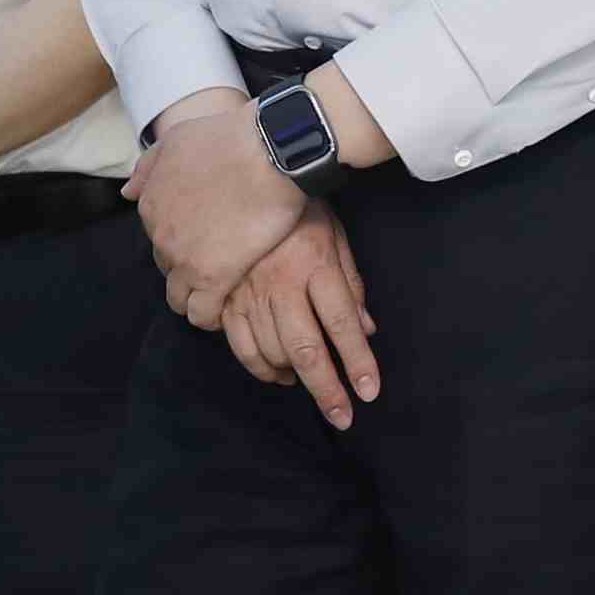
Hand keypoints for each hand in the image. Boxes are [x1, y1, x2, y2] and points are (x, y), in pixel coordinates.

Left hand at [129, 92, 310, 327]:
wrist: (265, 151)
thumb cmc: (228, 138)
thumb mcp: (177, 139)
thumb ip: (149, 166)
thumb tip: (126, 191)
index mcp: (151, 203)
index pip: (159, 236)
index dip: (182, 240)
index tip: (205, 239)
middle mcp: (161, 234)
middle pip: (168, 266)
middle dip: (188, 267)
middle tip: (219, 260)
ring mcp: (184, 259)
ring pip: (179, 297)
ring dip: (196, 297)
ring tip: (223, 292)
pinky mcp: (212, 278)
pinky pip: (201, 314)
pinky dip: (211, 316)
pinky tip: (228, 308)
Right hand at [217, 207, 379, 429]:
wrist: (243, 176)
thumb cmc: (297, 207)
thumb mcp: (334, 234)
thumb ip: (350, 283)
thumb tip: (366, 329)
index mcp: (316, 264)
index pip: (343, 323)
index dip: (357, 362)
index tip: (369, 392)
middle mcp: (282, 282)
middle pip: (307, 349)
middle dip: (327, 390)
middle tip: (342, 417)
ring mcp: (249, 291)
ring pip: (271, 351)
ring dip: (294, 377)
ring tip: (309, 385)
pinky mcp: (225, 296)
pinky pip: (239, 343)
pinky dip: (258, 366)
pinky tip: (276, 372)